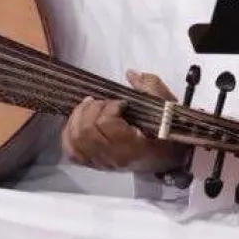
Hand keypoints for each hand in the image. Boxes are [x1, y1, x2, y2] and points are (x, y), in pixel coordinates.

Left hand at [62, 70, 187, 172]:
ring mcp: (101, 163)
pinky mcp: (93, 164)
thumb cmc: (169, 135)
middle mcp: (114, 158)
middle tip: (105, 103)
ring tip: (91, 107)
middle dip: (92, 109)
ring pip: (74, 139)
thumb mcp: (167, 109)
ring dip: (79, 117)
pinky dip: (69, 133)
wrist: (169, 159)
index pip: (106, 124)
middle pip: (85, 131)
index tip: (122, 103)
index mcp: (134, 146)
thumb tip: (131, 74)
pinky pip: (70, 151)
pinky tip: (79, 121)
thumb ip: (151, 88)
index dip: (110, 107)